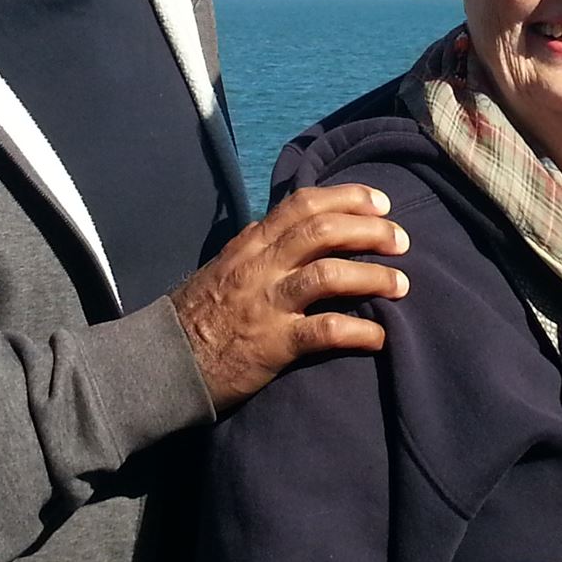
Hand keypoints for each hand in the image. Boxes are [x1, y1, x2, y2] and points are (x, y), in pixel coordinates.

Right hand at [171, 183, 409, 414]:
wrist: (160, 363)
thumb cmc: (196, 315)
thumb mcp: (222, 266)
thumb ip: (256, 246)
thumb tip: (286, 225)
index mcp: (250, 244)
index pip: (302, 204)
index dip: (348, 198)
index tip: (380, 202)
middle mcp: (260, 266)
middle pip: (323, 231)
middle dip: (370, 230)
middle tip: (401, 240)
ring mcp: (266, 303)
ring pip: (329, 274)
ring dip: (374, 276)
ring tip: (402, 284)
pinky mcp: (273, 343)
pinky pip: (325, 330)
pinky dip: (359, 330)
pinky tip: (379, 335)